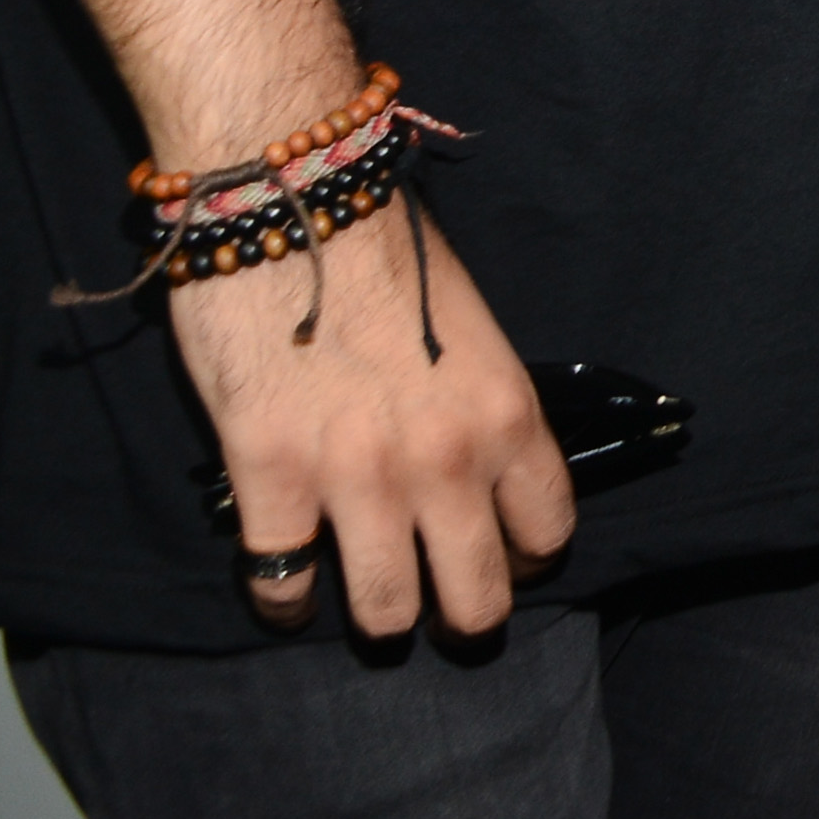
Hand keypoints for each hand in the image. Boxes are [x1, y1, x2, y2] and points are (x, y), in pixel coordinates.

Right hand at [180, 203, 570, 639]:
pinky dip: (283, 599)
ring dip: (377, 617)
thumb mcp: (470, 329)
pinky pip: (282, 584)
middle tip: (436, 604)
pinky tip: (287, 586)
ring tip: (365, 601)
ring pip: (384, 613)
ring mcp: (358, 476)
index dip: (525, 558)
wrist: (292, 201)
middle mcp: (445, 460)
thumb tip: (480, 467)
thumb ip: (480, 406)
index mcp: (506, 414)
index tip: (502, 558)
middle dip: (462, 616)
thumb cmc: (384, 251)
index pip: (547, 530)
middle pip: (477, 599)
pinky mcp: (271, 476)